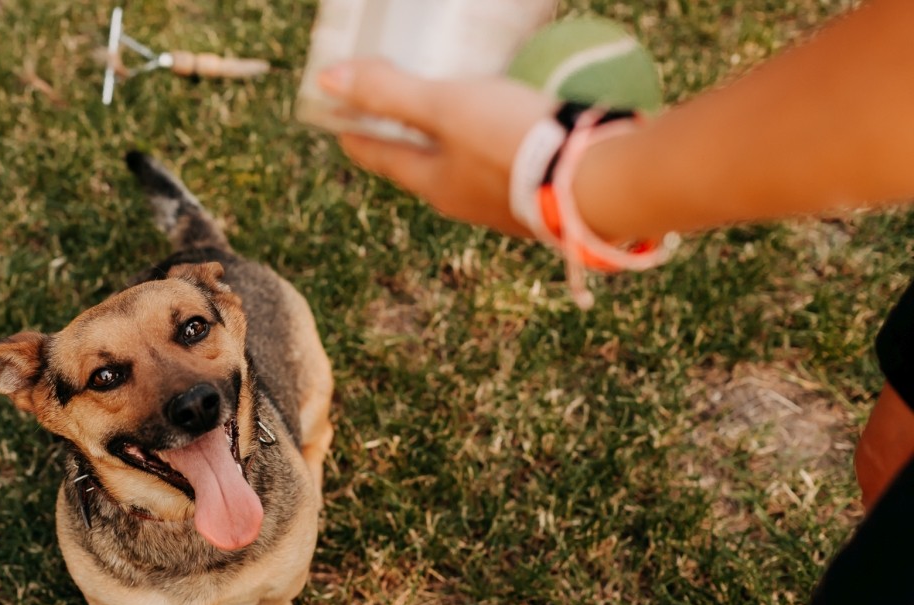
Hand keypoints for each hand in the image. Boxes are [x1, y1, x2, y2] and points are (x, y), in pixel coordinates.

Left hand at [318, 59, 556, 236]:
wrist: (598, 184)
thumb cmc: (510, 142)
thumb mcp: (444, 108)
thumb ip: (389, 94)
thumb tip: (325, 80)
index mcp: (434, 184)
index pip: (383, 157)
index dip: (358, 136)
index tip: (339, 125)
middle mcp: (465, 202)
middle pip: (424, 167)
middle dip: (407, 143)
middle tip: (395, 119)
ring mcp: (505, 205)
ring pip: (469, 171)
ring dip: (456, 147)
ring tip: (458, 121)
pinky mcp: (544, 198)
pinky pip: (511, 167)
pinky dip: (501, 148)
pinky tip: (519, 130)